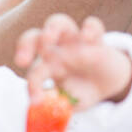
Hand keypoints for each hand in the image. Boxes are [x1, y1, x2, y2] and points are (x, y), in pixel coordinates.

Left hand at [13, 13, 131, 109]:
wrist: (109, 83)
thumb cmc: (82, 90)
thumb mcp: (71, 103)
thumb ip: (59, 107)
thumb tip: (47, 110)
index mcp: (47, 65)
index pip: (33, 69)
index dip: (33, 85)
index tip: (37, 101)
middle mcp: (57, 49)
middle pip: (34, 36)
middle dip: (25, 45)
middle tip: (22, 61)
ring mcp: (76, 41)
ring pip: (59, 22)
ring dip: (51, 28)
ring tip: (49, 39)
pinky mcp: (97, 39)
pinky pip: (93, 24)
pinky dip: (90, 28)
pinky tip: (88, 39)